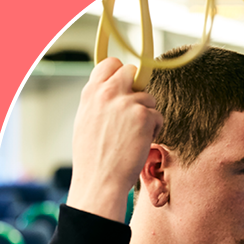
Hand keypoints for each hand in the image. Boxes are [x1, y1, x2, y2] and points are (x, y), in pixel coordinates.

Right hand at [67, 58, 162, 221]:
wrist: (101, 180)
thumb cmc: (93, 158)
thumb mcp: (86, 121)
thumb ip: (99, 102)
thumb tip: (114, 90)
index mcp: (91, 93)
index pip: (111, 63)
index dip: (121, 73)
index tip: (126, 86)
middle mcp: (108, 92)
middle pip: (133, 72)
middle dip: (137, 90)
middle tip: (136, 112)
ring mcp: (127, 102)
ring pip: (149, 98)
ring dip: (147, 115)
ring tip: (134, 136)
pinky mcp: (144, 116)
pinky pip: (158, 115)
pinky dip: (154, 130)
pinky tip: (141, 143)